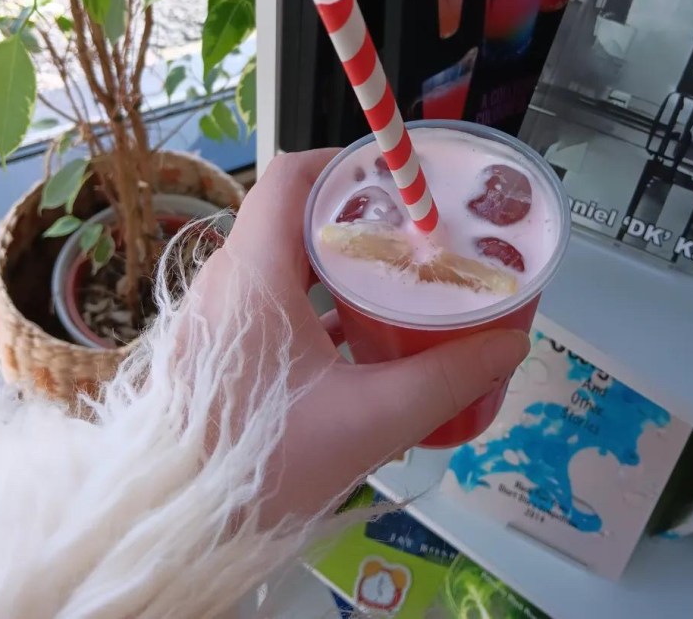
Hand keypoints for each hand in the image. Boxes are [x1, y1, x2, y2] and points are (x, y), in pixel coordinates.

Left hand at [188, 149, 528, 524]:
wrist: (182, 529)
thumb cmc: (264, 463)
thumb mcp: (368, 421)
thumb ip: (445, 379)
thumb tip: (510, 345)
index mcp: (254, 274)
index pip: (290, 178)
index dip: (343, 163)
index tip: (394, 177)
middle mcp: (225, 280)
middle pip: (291, 214)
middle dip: (353, 213)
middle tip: (410, 229)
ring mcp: (214, 313)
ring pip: (279, 256)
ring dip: (333, 257)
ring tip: (392, 272)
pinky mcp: (214, 344)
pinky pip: (267, 295)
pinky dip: (311, 295)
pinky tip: (356, 330)